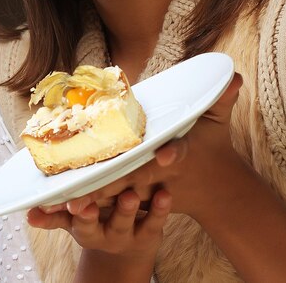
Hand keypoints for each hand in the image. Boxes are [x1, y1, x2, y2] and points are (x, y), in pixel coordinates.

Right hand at [27, 188, 170, 260]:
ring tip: (129, 195)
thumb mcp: (76, 223)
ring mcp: (127, 232)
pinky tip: (164, 194)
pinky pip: (155, 220)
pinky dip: (159, 208)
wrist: (131, 247)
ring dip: (125, 209)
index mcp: (83, 227)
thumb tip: (27, 212)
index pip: (71, 220)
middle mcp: (103, 232)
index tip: (65, 204)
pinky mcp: (151, 230)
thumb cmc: (99, 220)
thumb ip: (55, 216)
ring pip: (125, 221)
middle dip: (89, 215)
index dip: (67, 213)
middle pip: (94, 225)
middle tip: (86, 204)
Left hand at [61, 72, 242, 220]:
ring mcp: (139, 189)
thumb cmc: (208, 146)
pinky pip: (100, 202)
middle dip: (113, 183)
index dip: (170, 153)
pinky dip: (77, 208)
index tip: (164, 154)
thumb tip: (236, 75)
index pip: (173, 154)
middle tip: (91, 187)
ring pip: (112, 195)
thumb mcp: (216, 122)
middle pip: (133, 178)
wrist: (207, 185)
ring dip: (90, 200)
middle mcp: (154, 174)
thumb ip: (222, 100)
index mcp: (175, 155)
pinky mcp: (125, 197)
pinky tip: (49, 212)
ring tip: (65, 204)